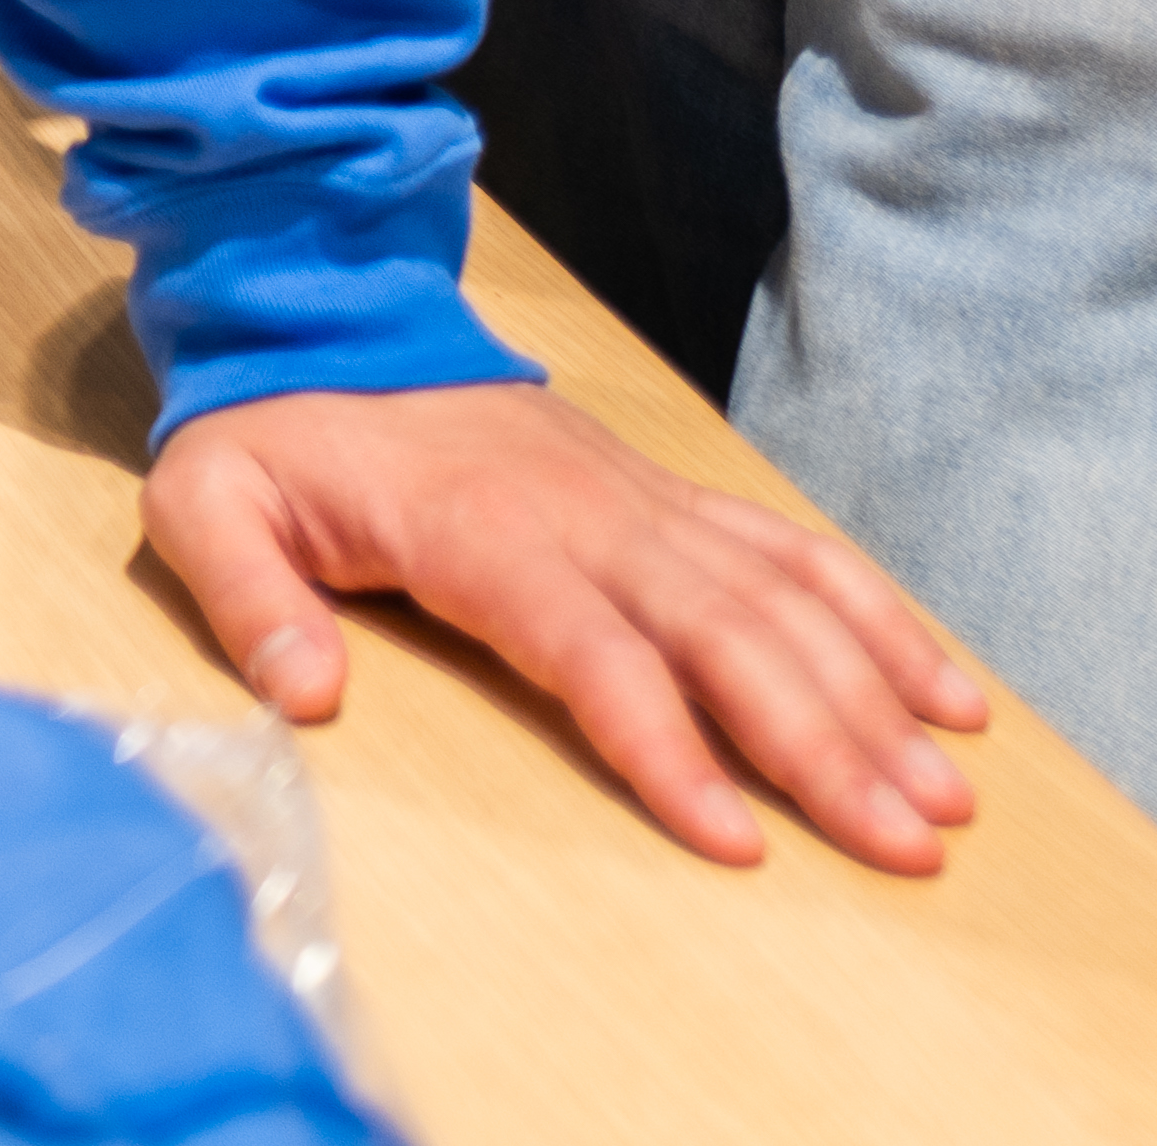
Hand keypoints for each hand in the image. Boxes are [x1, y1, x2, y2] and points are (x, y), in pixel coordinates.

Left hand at [145, 385, 992, 875]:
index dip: (669, 746)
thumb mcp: (207, 500)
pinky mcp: (669, 496)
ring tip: (949, 794)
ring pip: (783, 601)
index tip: (738, 840)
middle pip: (730, 639)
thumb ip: (247, 600)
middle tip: (908, 847)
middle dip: (826, 746)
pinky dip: (877, 618)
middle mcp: (591, 516)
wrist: (323, 309)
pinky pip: (792, 553)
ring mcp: (642, 501)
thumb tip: (305, 697)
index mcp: (483, 530)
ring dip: (875, 697)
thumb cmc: (271, 429)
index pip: (597, 655)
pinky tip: (945, 691)